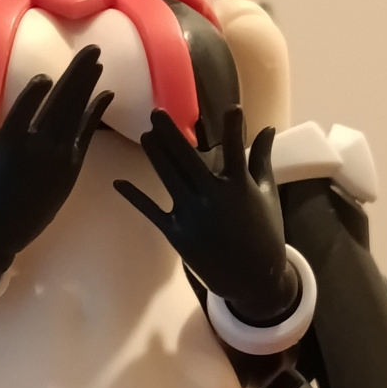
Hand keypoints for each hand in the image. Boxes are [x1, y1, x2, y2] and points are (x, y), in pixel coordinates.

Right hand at [0, 46, 112, 285]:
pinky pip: (85, 135)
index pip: (25, 109)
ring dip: (88, 86)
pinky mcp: (69, 169)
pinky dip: (94, 114)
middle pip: (60, 103)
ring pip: (76, 115)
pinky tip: (104, 95)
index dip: (37, 91)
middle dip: (77, 74)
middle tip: (92, 48)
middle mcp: (37, 148)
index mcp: (7, 144)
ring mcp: (58, 159)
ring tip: (98, 61)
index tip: (46, 74)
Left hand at [114, 106, 296, 323]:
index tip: (231, 107)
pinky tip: (118, 182)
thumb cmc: (264, 235)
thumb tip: (265, 128)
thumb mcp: (267, 196)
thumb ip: (262, 160)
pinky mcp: (176, 233)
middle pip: (187, 159)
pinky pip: (152, 211)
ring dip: (155, 154)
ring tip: (145, 134)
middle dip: (171, 134)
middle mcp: (212, 198)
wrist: (252, 280)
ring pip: (168, 177)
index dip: (233, 129)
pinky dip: (134, 197)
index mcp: (238, 188)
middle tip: (157, 113)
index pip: (235, 150)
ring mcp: (191, 215)